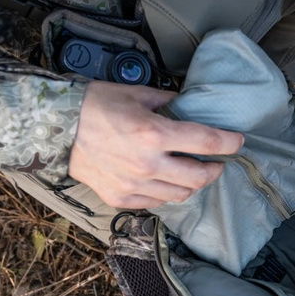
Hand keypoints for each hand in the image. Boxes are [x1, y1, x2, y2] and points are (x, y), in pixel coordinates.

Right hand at [70, 81, 243, 207]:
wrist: (57, 128)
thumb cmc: (96, 106)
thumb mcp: (136, 93)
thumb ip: (168, 102)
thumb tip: (189, 107)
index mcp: (154, 134)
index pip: (207, 143)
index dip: (229, 142)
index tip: (237, 141)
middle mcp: (148, 164)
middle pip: (200, 177)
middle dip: (215, 170)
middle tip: (217, 163)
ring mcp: (135, 185)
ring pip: (181, 194)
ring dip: (193, 184)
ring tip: (191, 173)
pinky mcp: (122, 198)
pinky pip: (157, 202)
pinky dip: (167, 192)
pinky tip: (165, 181)